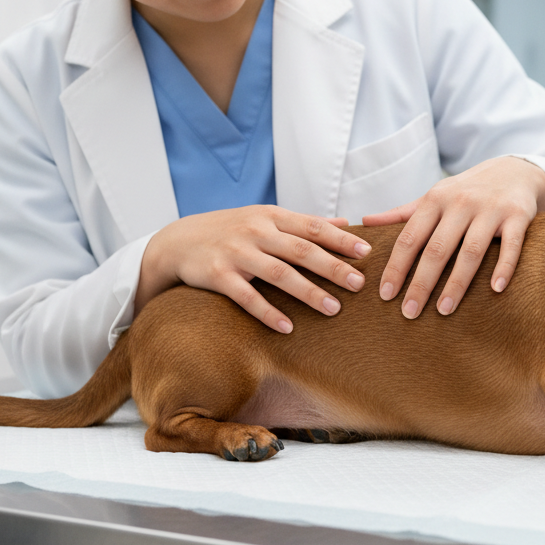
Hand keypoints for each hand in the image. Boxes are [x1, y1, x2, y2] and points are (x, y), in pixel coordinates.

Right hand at [135, 205, 371, 332]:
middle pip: (302, 250)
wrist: (177, 240)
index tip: (367, 253)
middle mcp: (256, 232)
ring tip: (334, 309)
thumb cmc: (231, 230)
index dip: (341, 240)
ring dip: (309, 292)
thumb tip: (346, 224)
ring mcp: (236, 253)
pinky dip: (268, 313)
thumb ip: (304, 223)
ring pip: (279, 274)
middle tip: (360, 285)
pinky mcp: (218, 276)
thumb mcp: (266, 218)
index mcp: (271, 217)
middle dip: (334, 267)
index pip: (313, 227)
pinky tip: (288, 327)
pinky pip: (247, 297)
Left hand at [362, 156, 544, 317]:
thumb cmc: (466, 190)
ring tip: (443, 311)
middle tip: (409, 313)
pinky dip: (504, 267)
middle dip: (421, 283)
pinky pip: (510, 246)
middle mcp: (461, 203)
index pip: (410, 238)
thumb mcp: (434, 196)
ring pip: (471, 252)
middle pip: (437, 249)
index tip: (385, 295)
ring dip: (457, 283)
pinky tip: (496, 290)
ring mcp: (490, 209)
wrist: (514, 170)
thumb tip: (364, 221)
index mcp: (436, 200)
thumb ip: (402, 212)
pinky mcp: (518, 216)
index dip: (396, 267)